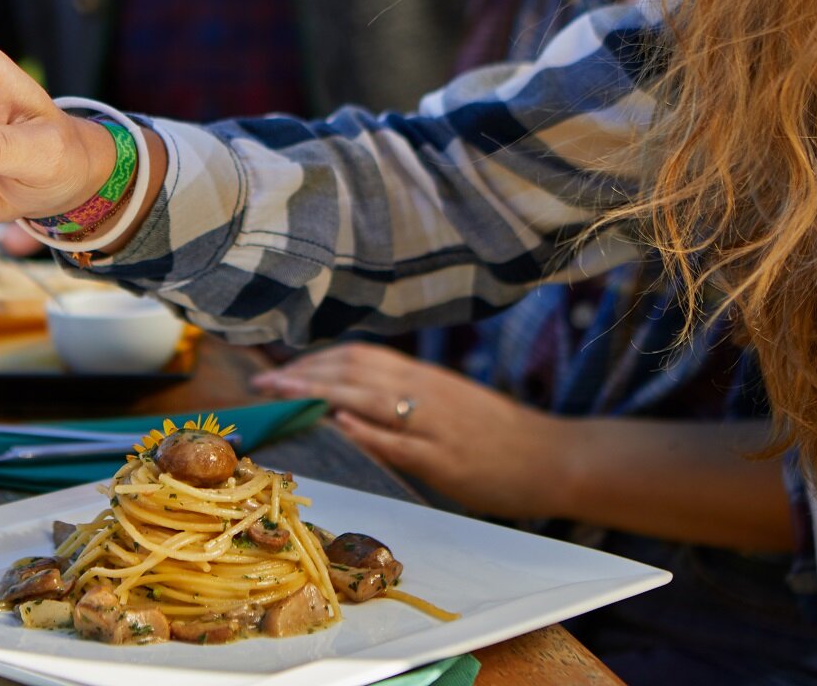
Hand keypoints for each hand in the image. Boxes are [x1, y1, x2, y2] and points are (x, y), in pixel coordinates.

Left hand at [252, 343, 577, 519]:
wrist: (553, 456)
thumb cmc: (497, 435)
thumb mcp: (447, 405)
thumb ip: (403, 398)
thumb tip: (351, 400)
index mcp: (423, 378)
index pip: (358, 357)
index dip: (314, 361)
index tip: (279, 370)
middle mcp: (424, 392)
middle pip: (354, 371)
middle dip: (303, 374)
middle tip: (263, 384)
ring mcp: (434, 424)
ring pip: (369, 397)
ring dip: (321, 393)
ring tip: (283, 395)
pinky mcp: (445, 459)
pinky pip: (400, 440)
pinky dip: (368, 429)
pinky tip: (340, 423)